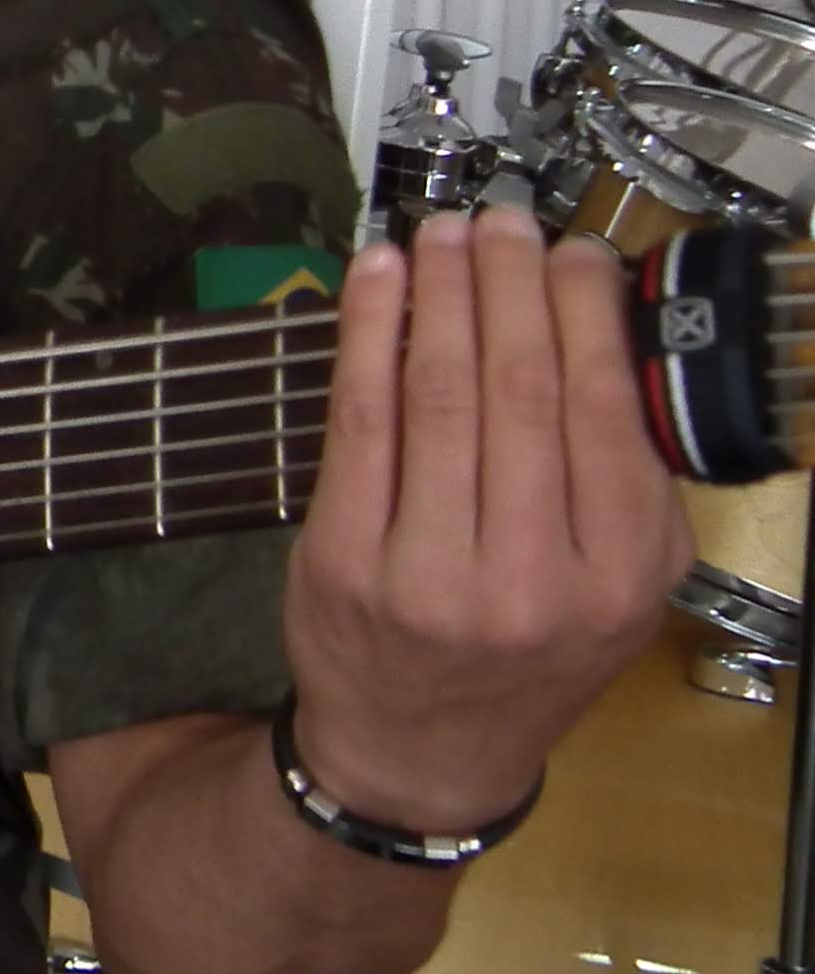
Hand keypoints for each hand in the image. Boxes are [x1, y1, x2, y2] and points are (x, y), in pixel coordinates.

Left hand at [283, 211, 688, 831]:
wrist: (418, 752)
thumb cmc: (522, 652)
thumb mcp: (616, 589)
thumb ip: (627, 483)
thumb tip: (605, 336)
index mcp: (618, 576)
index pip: (602, 411)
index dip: (584, 313)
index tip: (572, 252)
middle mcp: (532, 578)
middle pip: (519, 390)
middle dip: (506, 285)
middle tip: (496, 221)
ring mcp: (431, 573)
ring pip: (439, 394)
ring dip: (438, 295)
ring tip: (440, 234)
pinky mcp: (346, 559)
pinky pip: (360, 420)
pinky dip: (367, 334)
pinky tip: (376, 278)